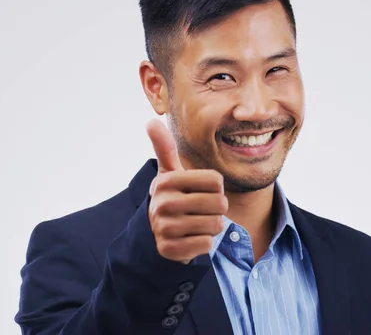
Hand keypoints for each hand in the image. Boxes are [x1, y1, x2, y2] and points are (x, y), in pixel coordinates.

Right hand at [146, 119, 227, 263]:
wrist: (155, 236)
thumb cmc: (172, 197)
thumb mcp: (169, 173)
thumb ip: (164, 147)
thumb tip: (151, 120)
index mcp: (167, 181)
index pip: (216, 181)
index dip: (215, 188)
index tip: (200, 191)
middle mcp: (163, 203)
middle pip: (219, 204)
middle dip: (217, 209)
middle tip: (201, 210)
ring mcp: (165, 228)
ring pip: (215, 225)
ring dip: (211, 227)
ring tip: (195, 224)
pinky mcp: (170, 250)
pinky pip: (207, 244)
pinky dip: (204, 244)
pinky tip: (190, 239)